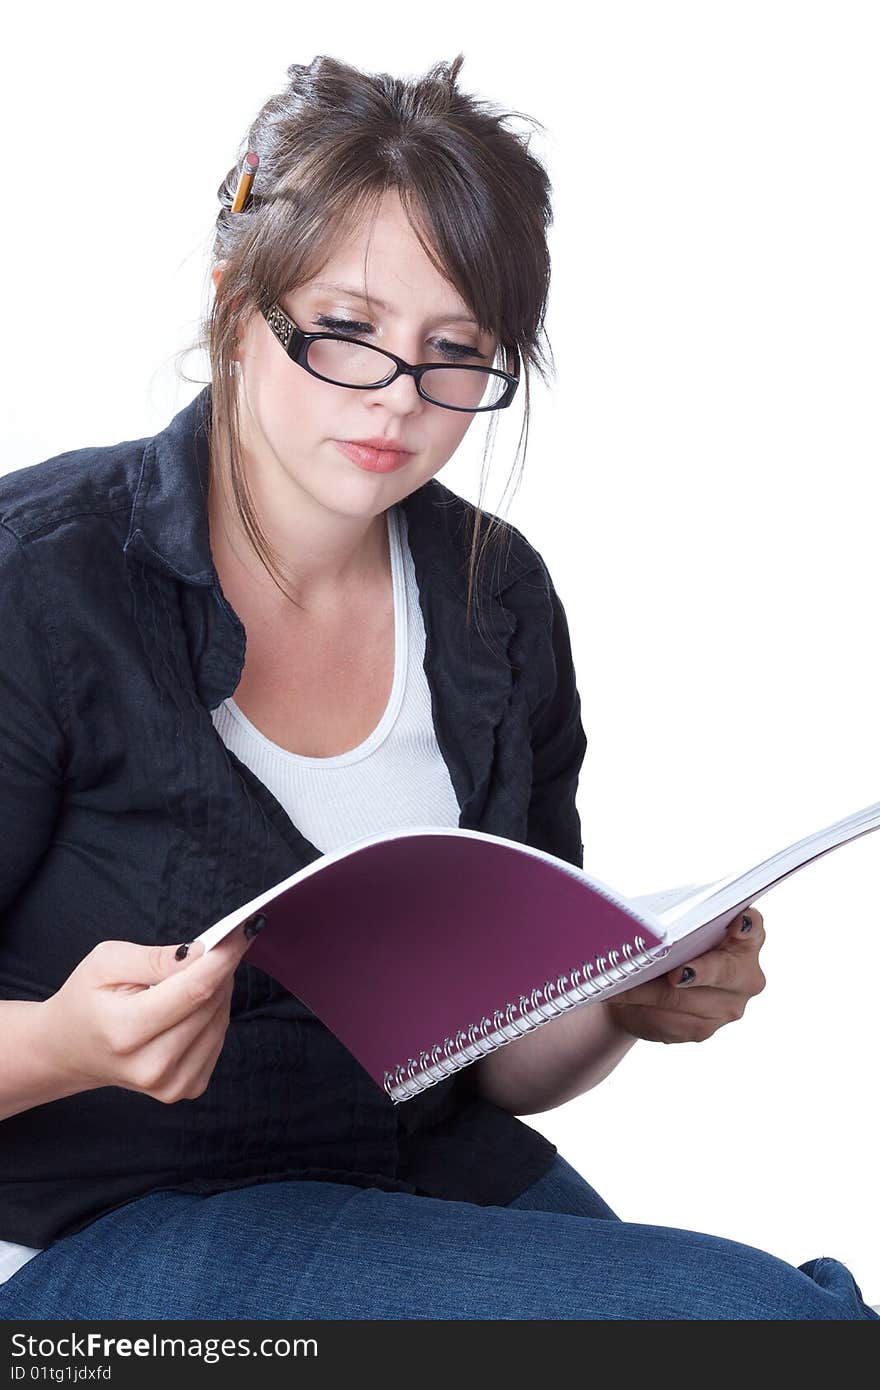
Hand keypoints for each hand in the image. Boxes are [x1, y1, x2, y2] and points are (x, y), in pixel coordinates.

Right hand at [40, 917, 264, 1103]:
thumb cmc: (87, 1000)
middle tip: (215, 946)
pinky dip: (213, 1014)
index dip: (223, 958)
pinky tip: (190, 1006)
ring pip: (220, 1020)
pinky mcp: (187, 1088)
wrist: (71, 1049)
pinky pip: (219, 1039)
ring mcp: (171, 1084)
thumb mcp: (106, 962)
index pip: (193, 991)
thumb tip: (201, 952)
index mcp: (126, 1031)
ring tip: (193, 976)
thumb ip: (155, 958)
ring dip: (217, 991)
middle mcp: (152, 1066)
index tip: (243, 932)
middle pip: (210, 1004)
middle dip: (220, 969)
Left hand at [606, 907, 765, 1043]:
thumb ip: (673, 927)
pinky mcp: (704, 1029)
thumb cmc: (666, 946)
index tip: (737, 923)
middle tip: (676, 974)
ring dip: (649, 991)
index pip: (752, 929)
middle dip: (699, 972)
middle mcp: (744, 975)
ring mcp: (728, 1006)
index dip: (747, 926)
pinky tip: (621, 999)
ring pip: (685, 998)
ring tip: (622, 982)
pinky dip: (642, 1007)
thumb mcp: (670, 930)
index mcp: (742, 940)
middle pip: (725, 971)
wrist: (649, 987)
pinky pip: (670, 1019)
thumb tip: (649, 931)